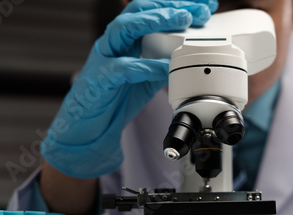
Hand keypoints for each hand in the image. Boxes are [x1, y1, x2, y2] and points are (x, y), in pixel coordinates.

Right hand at [40, 0, 217, 177]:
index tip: (205, 4)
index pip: (151, 10)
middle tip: (200, 9)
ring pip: (125, 27)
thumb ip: (162, 63)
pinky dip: (147, 65)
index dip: (177, 4)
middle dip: (171, 5)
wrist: (87, 125)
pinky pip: (124, 67)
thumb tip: (185, 57)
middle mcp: (114, 42)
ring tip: (182, 20)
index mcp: (126, 39)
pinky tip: (166, 66)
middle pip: (140, 9)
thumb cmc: (114, 98)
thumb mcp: (146, 77)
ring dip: (156, 21)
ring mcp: (104, 57)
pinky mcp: (100, 79)